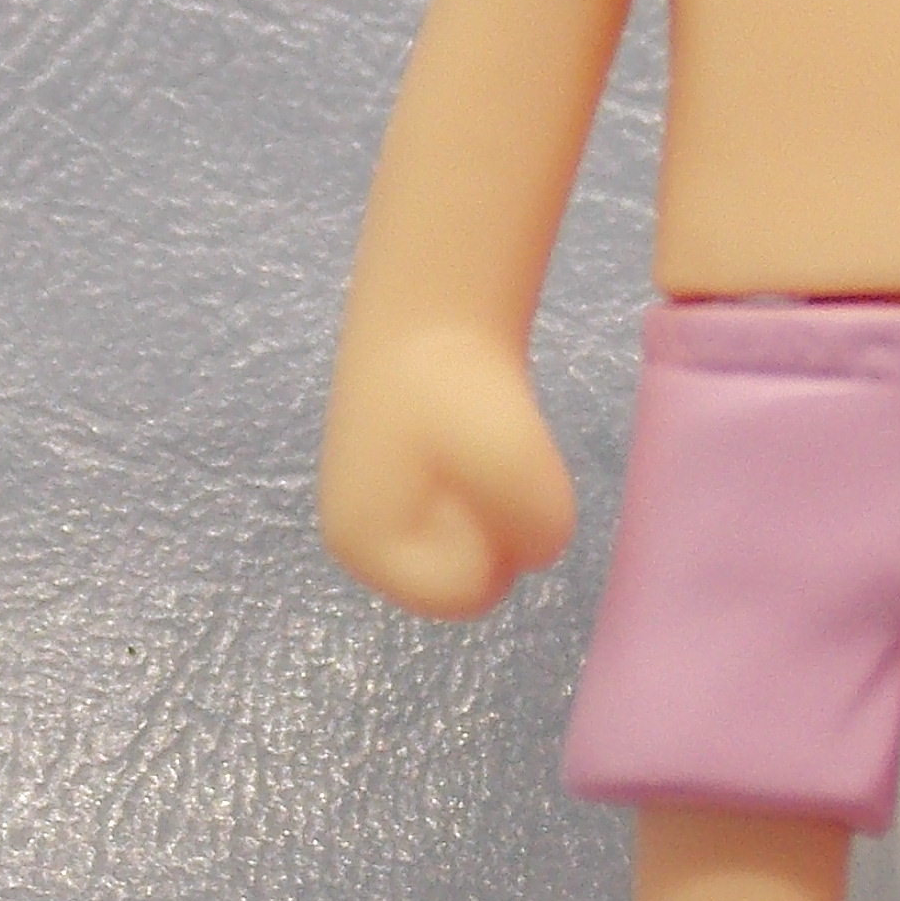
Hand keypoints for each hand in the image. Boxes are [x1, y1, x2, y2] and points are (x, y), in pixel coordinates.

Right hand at [318, 322, 575, 618]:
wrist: (428, 303)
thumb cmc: (462, 389)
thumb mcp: (521, 467)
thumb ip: (541, 533)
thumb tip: (539, 543)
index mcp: (365, 546)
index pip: (464, 596)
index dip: (497, 546)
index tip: (487, 479)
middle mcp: (358, 541)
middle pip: (464, 575)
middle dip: (492, 529)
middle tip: (490, 459)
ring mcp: (375, 509)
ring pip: (469, 539)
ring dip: (490, 503)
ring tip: (483, 441)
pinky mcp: (397, 480)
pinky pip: (462, 508)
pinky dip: (481, 481)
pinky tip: (476, 435)